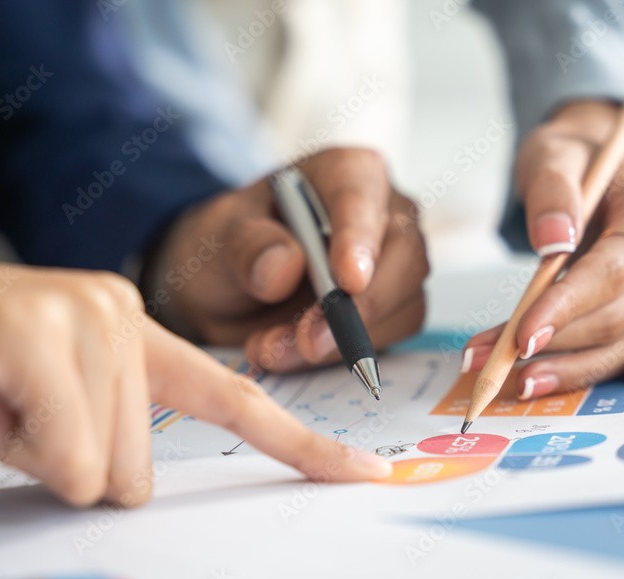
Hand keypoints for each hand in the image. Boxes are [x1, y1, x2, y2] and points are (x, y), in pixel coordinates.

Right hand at [0, 248, 390, 506]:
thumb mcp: (37, 414)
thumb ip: (101, 438)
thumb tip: (130, 490)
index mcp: (132, 332)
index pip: (236, 401)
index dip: (303, 445)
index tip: (366, 474)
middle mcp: (122, 314)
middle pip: (141, 473)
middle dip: (68, 472)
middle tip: (5, 416)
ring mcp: (86, 317)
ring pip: (102, 473)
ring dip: (30, 459)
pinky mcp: (39, 336)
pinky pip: (64, 461)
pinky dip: (10, 453)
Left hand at [145, 148, 428, 371]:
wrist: (229, 287)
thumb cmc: (231, 244)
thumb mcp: (218, 237)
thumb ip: (246, 246)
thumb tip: (284, 267)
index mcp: (348, 173)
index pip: (364, 199)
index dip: (359, 240)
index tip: (348, 282)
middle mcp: (386, 217)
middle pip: (405, 259)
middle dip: (359, 308)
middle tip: (307, 342)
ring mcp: (396, 268)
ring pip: (401, 308)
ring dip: (340, 342)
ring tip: (271, 349)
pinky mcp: (392, 313)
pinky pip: (385, 341)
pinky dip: (338, 358)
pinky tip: (290, 356)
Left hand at [463, 101, 623, 397]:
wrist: (595, 165)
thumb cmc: (574, 160)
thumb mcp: (554, 154)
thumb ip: (554, 189)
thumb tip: (553, 237)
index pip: (612, 271)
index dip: (567, 307)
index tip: (522, 335)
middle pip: (617, 317)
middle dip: (553, 344)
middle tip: (492, 360)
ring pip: (622, 343)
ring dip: (566, 367)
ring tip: (511, 379)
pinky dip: (618, 372)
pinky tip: (593, 387)